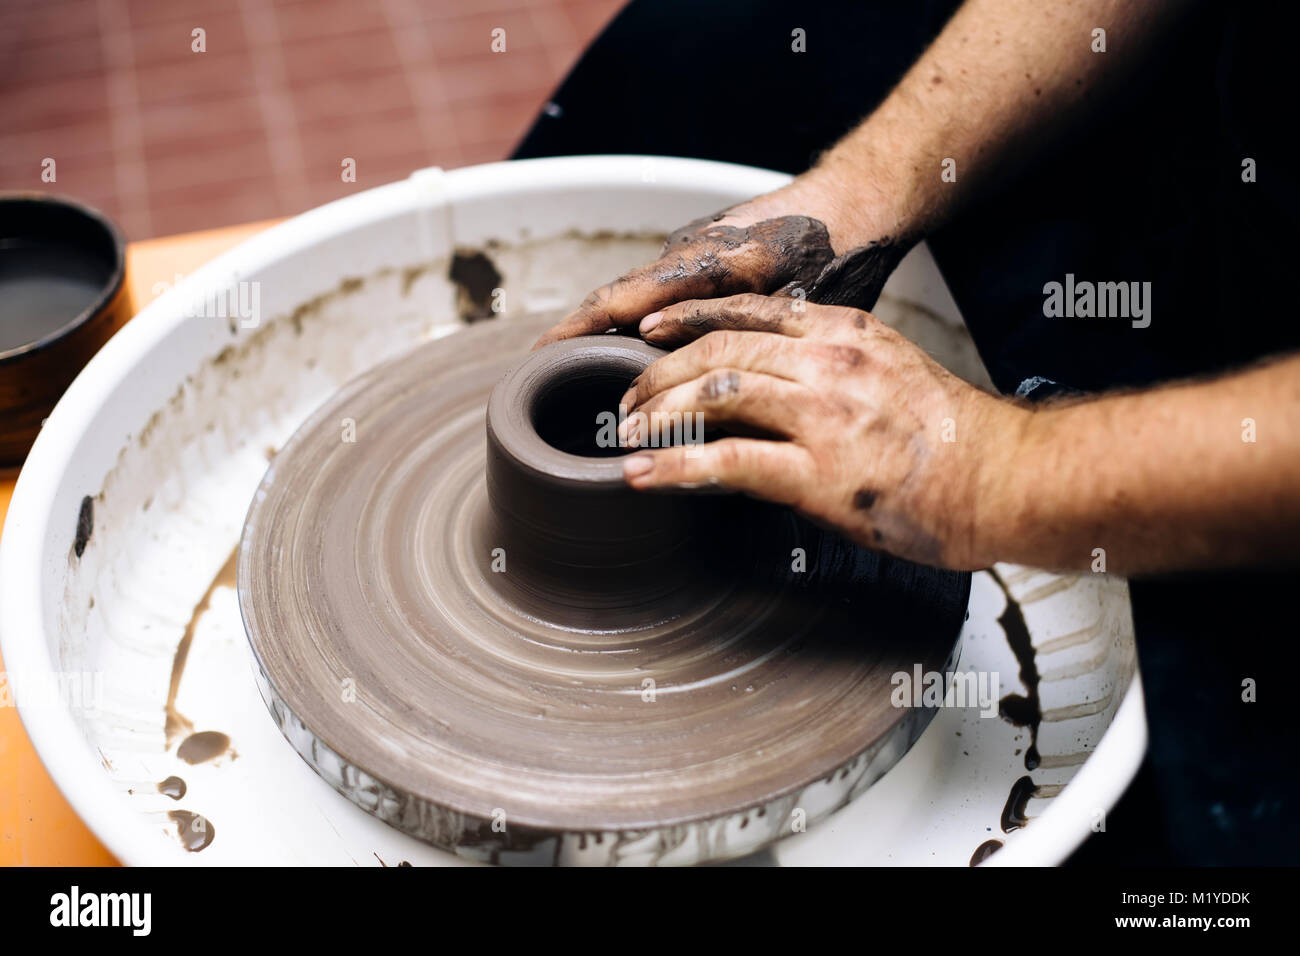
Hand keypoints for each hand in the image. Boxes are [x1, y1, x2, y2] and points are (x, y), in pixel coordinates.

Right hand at [533, 172, 907, 347]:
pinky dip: (641, 321)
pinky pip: (662, 291)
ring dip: (611, 332)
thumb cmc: (836, 252)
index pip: (617, 300)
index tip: (536, 358)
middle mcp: (686, 252)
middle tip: (547, 379)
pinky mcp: (709, 253)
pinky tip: (638, 351)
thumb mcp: (791, 303)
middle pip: (617, 299)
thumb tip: (671, 369)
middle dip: (579, 336)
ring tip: (583, 375)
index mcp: (701, 264)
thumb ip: (732, 328)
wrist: (859, 203)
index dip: (574, 332)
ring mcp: (695, 250)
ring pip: (641, 298)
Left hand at [616, 295, 1030, 569]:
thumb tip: (778, 381)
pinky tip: (644, 475)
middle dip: (660, 373)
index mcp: (845, 332)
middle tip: (627, 401)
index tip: (649, 331)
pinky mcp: (818, 471)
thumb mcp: (892, 371)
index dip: (689, 319)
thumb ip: (832, 367)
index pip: (750, 311)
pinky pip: (727, 460)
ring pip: (715, 393)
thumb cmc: (953, 437)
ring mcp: (822, 414)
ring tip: (627, 437)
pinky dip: (674, 465)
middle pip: (719, 349)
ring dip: (658, 414)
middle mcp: (829, 362)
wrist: (1004, 480)